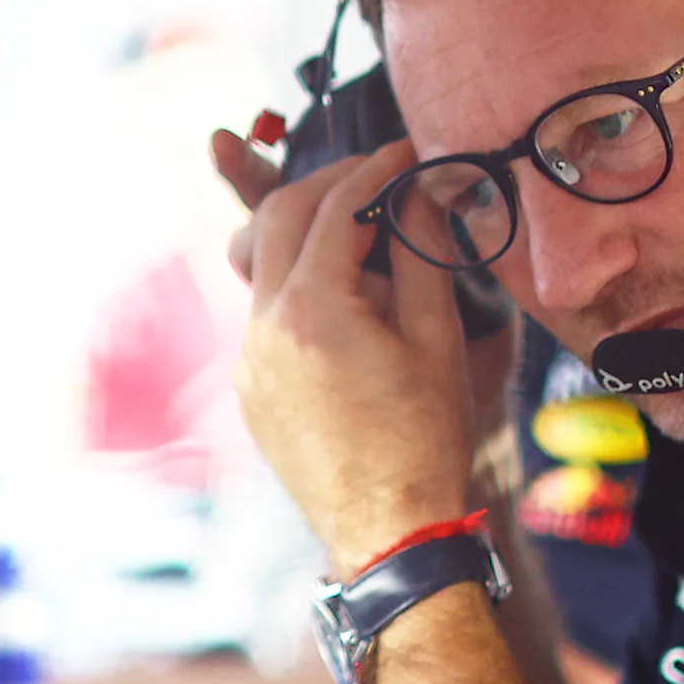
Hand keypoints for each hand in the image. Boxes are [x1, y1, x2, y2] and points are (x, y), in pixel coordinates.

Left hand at [208, 127, 480, 568]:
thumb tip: (422, 190)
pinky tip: (347, 299)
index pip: (335, 207)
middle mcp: (263, 328)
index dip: (375, 169)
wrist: (389, 529)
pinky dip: (299, 285)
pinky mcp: (250, 387)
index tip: (406, 154)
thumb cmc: (424, 439)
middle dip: (326, 185)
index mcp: (311, 309)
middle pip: (276, 218)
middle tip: (375, 176)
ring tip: (361, 234)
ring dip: (305, 234)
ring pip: (262, 265)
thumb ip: (421, 254)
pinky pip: (264, 313)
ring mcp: (248, 360)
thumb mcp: (435, 338)